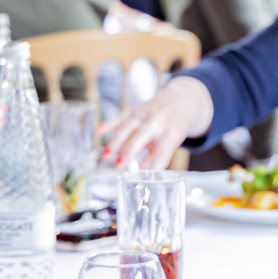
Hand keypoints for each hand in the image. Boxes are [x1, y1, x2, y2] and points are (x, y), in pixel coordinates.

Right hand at [98, 76, 213, 168]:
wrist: (178, 100)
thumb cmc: (174, 126)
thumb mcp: (172, 143)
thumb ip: (157, 158)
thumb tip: (145, 178)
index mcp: (171, 133)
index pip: (162, 151)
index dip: (153, 164)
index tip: (144, 178)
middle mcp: (158, 121)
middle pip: (141, 136)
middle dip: (129, 151)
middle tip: (117, 167)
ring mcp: (145, 113)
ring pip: (128, 127)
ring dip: (116, 142)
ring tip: (105, 157)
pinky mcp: (134, 109)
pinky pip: (120, 117)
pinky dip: (109, 124)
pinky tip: (99, 132)